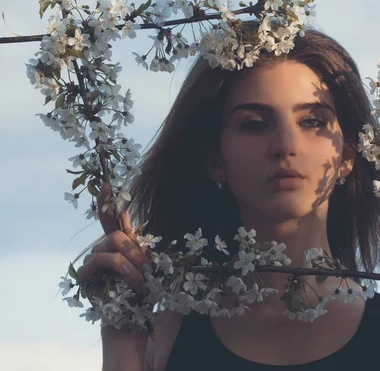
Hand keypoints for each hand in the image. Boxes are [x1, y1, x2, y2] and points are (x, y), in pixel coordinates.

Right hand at [77, 182, 151, 296]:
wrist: (140, 330)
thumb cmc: (150, 302)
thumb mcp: (157, 271)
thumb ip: (150, 250)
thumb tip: (142, 227)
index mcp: (122, 249)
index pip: (113, 222)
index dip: (109, 203)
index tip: (108, 185)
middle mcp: (105, 252)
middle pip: (115, 231)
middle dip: (136, 247)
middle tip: (150, 268)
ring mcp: (94, 263)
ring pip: (111, 242)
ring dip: (132, 258)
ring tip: (143, 279)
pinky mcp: (86, 276)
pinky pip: (101, 258)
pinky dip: (121, 267)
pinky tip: (133, 282)